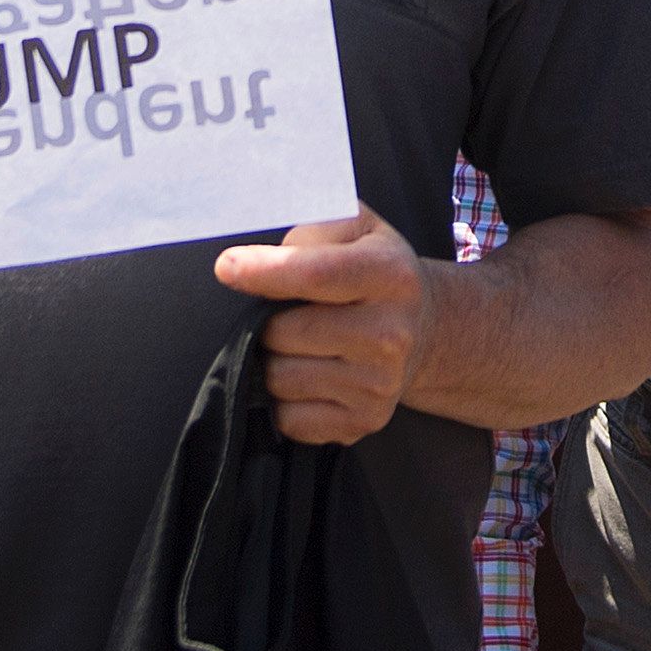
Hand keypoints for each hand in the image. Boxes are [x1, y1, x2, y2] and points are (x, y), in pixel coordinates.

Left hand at [213, 207, 429, 444]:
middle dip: (268, 320)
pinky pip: (288, 418)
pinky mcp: (364, 421)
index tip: (227, 268)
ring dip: (272, 359)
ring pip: (279, 378)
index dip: (264, 272)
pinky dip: (283, 398)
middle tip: (284, 311)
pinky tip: (308, 372)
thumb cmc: (375, 270)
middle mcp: (391, 334)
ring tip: (298, 342)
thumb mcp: (355, 229)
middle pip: (286, 332)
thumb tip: (254, 267)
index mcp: (390, 275)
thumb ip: (309, 233)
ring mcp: (379, 385)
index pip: (315, 275)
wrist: (424, 330)